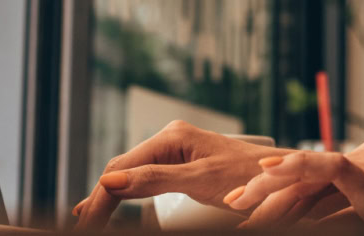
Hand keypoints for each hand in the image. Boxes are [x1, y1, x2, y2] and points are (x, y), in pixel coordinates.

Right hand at [72, 120, 291, 228]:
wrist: (281, 176)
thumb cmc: (247, 176)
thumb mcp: (198, 181)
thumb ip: (154, 180)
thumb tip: (110, 181)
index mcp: (171, 136)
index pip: (121, 168)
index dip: (100, 197)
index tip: (85, 223)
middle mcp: (170, 138)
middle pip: (122, 169)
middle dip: (100, 198)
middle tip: (81, 226)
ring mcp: (176, 150)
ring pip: (130, 174)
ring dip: (109, 196)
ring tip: (87, 218)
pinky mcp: (182, 164)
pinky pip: (145, 177)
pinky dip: (125, 192)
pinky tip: (109, 202)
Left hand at [226, 138, 363, 231]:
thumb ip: (349, 214)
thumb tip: (313, 224)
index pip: (312, 176)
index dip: (279, 189)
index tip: (249, 203)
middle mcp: (363, 158)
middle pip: (303, 172)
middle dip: (264, 187)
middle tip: (230, 202)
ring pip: (307, 171)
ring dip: (270, 187)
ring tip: (240, 202)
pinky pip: (327, 168)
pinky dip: (296, 169)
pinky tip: (270, 173)